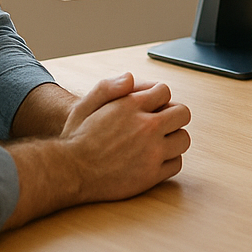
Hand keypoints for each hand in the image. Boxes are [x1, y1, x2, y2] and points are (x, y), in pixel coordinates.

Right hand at [6, 72, 191, 228]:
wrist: (68, 172)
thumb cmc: (75, 139)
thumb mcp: (84, 105)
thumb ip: (108, 87)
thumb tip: (131, 77)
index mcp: (131, 106)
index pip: (164, 92)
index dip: (158, 99)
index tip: (151, 108)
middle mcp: (146, 127)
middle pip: (182, 114)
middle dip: (173, 116)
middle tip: (161, 125)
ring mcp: (152, 151)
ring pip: (183, 139)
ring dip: (174, 139)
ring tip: (159, 143)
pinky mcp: (152, 174)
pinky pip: (176, 164)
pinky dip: (169, 161)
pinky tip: (155, 160)